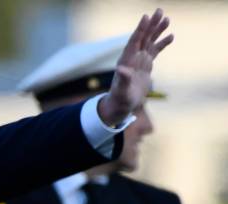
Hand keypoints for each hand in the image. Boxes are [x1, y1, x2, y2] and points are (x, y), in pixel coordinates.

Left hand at [98, 8, 173, 125]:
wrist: (121, 105)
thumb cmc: (120, 99)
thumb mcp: (122, 91)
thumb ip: (123, 80)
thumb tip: (121, 69)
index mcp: (126, 61)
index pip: (134, 41)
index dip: (140, 30)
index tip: (146, 17)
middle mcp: (132, 58)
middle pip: (143, 37)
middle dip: (151, 24)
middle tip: (160, 10)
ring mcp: (139, 60)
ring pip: (150, 41)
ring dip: (157, 30)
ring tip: (167, 19)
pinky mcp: (146, 65)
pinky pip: (155, 51)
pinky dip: (162, 43)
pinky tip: (171, 36)